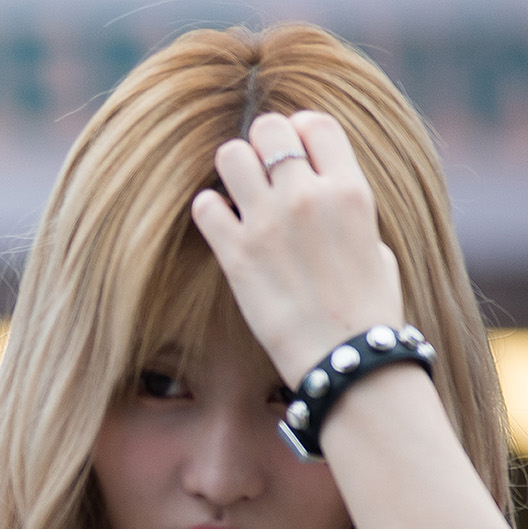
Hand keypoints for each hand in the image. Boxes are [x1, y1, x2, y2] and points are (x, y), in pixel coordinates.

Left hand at [191, 110, 404, 383]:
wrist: (343, 353)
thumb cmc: (367, 305)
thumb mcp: (376, 242)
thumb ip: (347, 208)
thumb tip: (328, 194)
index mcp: (350, 188)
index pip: (315, 123)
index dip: (299, 129)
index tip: (293, 148)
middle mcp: (307, 195)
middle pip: (268, 129)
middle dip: (260, 142)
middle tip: (260, 168)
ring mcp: (267, 222)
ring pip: (230, 156)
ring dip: (231, 169)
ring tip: (238, 192)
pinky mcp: (235, 253)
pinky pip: (205, 205)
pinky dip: (209, 209)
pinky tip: (221, 224)